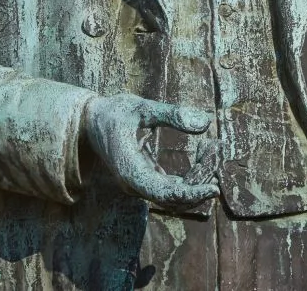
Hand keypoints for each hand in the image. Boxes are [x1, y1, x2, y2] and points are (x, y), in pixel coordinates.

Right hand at [81, 93, 218, 207]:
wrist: (91, 122)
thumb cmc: (115, 112)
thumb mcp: (142, 107)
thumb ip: (172, 114)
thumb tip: (205, 122)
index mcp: (130, 170)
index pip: (164, 194)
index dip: (192, 194)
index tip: (214, 188)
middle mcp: (134, 184)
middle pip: (173, 199)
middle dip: (199, 183)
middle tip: (215, 152)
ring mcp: (139, 185)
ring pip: (174, 196)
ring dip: (196, 181)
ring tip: (211, 151)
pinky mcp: (145, 180)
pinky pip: (171, 188)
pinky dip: (189, 178)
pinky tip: (203, 157)